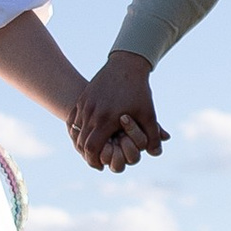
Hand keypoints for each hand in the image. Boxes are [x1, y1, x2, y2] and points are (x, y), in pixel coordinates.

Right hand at [70, 48, 166, 171]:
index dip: (94, 160)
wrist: (126, 65)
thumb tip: (156, 153)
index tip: (101, 165)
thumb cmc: (139, 91)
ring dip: (82, 142)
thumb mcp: (149, 114)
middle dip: (88, 154)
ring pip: (76, 131)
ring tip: (92, 148)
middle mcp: (91, 113)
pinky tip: (86, 133)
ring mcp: (84, 104)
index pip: (91, 149)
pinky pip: (74, 118)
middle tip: (97, 160)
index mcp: (106, 120)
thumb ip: (153, 135)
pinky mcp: (83, 98)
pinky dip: (78, 129)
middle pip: (81, 142)